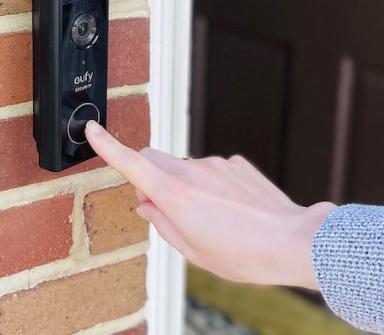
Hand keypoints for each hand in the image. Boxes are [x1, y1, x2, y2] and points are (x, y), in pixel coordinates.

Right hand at [84, 120, 335, 289]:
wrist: (291, 241)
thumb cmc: (242, 255)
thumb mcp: (192, 251)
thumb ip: (162, 224)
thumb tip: (146, 205)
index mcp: (173, 194)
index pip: (131, 163)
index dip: (107, 146)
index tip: (92, 129)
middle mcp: (191, 170)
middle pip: (154, 159)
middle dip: (150, 175)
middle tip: (163, 206)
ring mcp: (216, 163)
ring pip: (186, 168)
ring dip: (187, 185)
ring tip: (213, 219)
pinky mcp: (236, 162)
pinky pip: (214, 170)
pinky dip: (213, 185)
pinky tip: (233, 210)